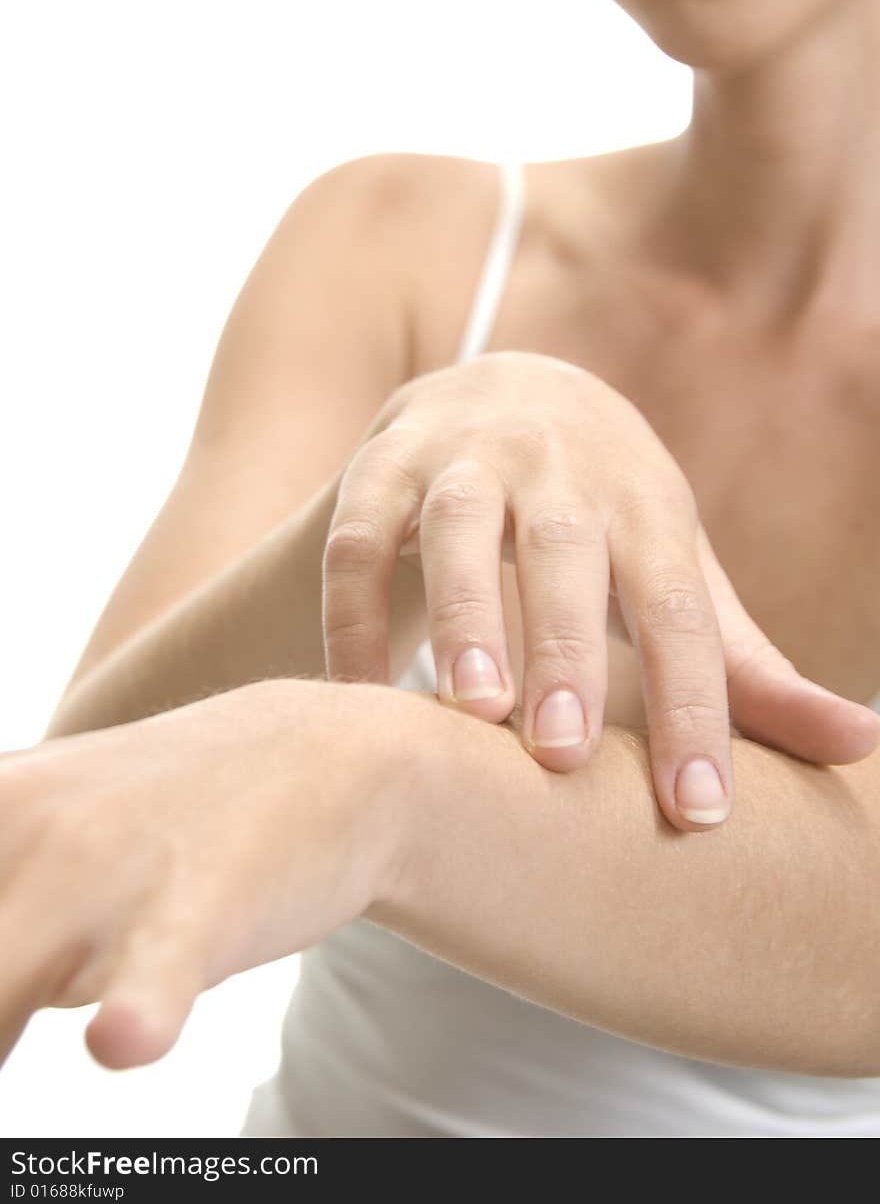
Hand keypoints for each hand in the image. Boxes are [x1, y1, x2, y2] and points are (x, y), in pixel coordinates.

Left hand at [0, 679, 404, 1070]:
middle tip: (3, 1011)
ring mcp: (107, 869)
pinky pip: (154, 971)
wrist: (319, 755)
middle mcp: (22, 833)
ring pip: (1, 982)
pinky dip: (137, 1007)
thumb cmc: (160, 827)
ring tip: (24, 1009)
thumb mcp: (40, 844)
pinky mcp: (198, 906)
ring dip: (0, 1012)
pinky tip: (125, 1036)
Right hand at [323, 350, 878, 830]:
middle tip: (567, 753)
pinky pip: (357, 541)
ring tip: (472, 711)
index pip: (679, 606)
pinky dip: (351, 615)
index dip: (693, 706)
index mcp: (644, 501)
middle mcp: (559, 466)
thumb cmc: (605, 514)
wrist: (502, 390)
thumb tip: (867, 743)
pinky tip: (359, 697)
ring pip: (459, 528)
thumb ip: (745, 667)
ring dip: (463, 612)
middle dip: (567, 648)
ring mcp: (464, 459)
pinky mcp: (382, 467)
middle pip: (568, 551)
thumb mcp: (674, 568)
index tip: (699, 813)